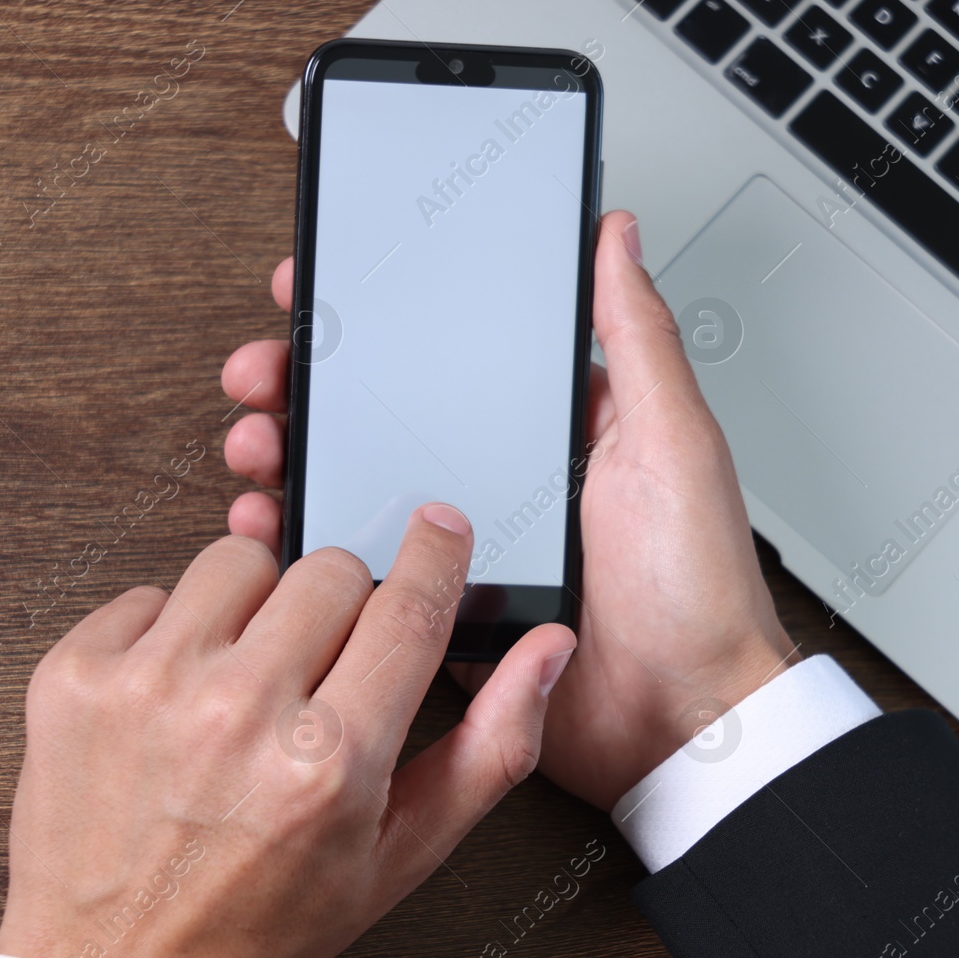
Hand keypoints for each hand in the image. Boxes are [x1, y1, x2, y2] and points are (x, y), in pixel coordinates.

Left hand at [0, 510, 575, 957]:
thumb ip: (491, 747)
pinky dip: (173, 632)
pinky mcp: (77, 676)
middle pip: (329, 570)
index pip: (409, 606)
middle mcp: (239, 713)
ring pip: (238, 561)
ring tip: (244, 677)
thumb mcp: (401, 856)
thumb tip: (544, 653)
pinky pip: (152, 591)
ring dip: (255, 608)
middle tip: (318, 669)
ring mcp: (148, 687)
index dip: (435, 554)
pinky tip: (178, 695)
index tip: (437, 527)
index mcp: (331, 760)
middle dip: (340, 607)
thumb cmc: (260, 919)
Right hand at [220, 211, 795, 812]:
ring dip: (294, 455)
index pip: (445, 353)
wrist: (682, 720)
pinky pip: (361, 571)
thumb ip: (637, 337)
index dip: (377, 320)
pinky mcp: (439, 610)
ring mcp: (462, 545)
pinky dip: (307, 547)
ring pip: (357, 487)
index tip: (318, 292)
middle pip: (381, 414)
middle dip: (309, 384)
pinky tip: (274, 525)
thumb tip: (618, 237)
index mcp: (548, 427)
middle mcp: (498, 479)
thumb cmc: (697, 587)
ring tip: (261, 442)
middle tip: (267, 371)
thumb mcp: (672, 441)